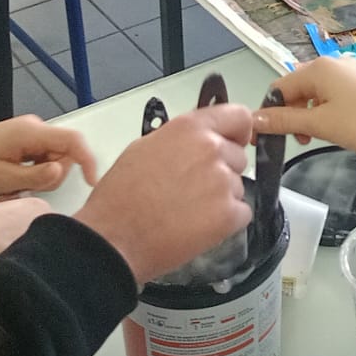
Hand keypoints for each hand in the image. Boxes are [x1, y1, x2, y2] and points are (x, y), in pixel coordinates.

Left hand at [0, 117, 99, 195]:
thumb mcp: (3, 179)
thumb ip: (37, 177)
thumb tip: (62, 171)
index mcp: (31, 132)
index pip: (73, 140)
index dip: (87, 160)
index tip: (91, 181)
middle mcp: (34, 127)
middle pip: (64, 151)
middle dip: (53, 173)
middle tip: (26, 187)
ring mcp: (29, 132)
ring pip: (53, 156)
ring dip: (41, 174)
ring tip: (14, 183)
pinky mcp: (23, 139)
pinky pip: (41, 157)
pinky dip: (33, 171)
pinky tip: (13, 177)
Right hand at [75, 103, 255, 283]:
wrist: (114, 239)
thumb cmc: (120, 197)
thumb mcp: (145, 147)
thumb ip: (181, 139)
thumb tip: (198, 141)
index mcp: (190, 128)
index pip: (238, 116)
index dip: (238, 132)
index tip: (235, 141)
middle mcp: (211, 149)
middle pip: (237, 156)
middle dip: (222, 171)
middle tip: (192, 188)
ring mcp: (223, 182)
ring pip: (237, 186)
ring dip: (221, 198)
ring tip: (187, 210)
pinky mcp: (229, 214)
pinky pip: (241, 212)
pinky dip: (227, 222)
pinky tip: (198, 226)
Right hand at [254, 57, 355, 153]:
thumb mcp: (320, 123)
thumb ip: (285, 120)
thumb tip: (254, 119)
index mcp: (317, 68)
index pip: (278, 87)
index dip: (268, 112)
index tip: (264, 138)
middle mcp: (330, 64)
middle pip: (296, 88)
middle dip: (289, 114)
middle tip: (295, 140)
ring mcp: (347, 72)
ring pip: (313, 93)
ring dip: (307, 115)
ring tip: (313, 137)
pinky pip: (331, 95)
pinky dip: (324, 111)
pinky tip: (332, 128)